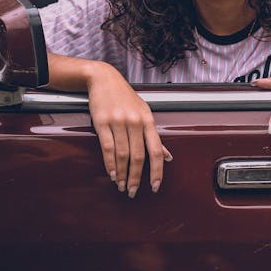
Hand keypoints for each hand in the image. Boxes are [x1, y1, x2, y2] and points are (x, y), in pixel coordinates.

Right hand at [86, 62, 171, 196]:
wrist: (104, 79)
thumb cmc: (125, 96)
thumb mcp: (143, 112)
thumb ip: (154, 135)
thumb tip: (168, 156)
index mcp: (148, 119)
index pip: (156, 150)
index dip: (157, 171)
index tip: (155, 186)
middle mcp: (135, 121)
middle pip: (138, 156)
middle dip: (136, 178)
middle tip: (133, 191)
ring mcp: (118, 121)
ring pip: (123, 155)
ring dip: (122, 174)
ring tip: (121, 186)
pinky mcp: (102, 122)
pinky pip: (108, 148)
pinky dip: (110, 164)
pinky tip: (112, 174)